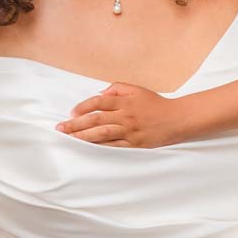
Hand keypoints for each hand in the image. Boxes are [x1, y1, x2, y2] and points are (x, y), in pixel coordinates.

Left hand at [58, 82, 178, 146]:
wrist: (177, 119)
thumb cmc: (156, 104)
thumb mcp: (136, 90)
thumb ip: (116, 88)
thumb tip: (100, 94)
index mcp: (125, 102)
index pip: (98, 102)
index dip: (83, 107)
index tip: (72, 112)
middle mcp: (125, 116)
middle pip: (96, 120)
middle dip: (76, 124)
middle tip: (60, 128)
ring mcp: (130, 131)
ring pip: (102, 134)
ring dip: (83, 137)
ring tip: (69, 139)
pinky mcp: (135, 144)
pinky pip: (114, 146)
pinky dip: (100, 147)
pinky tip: (89, 149)